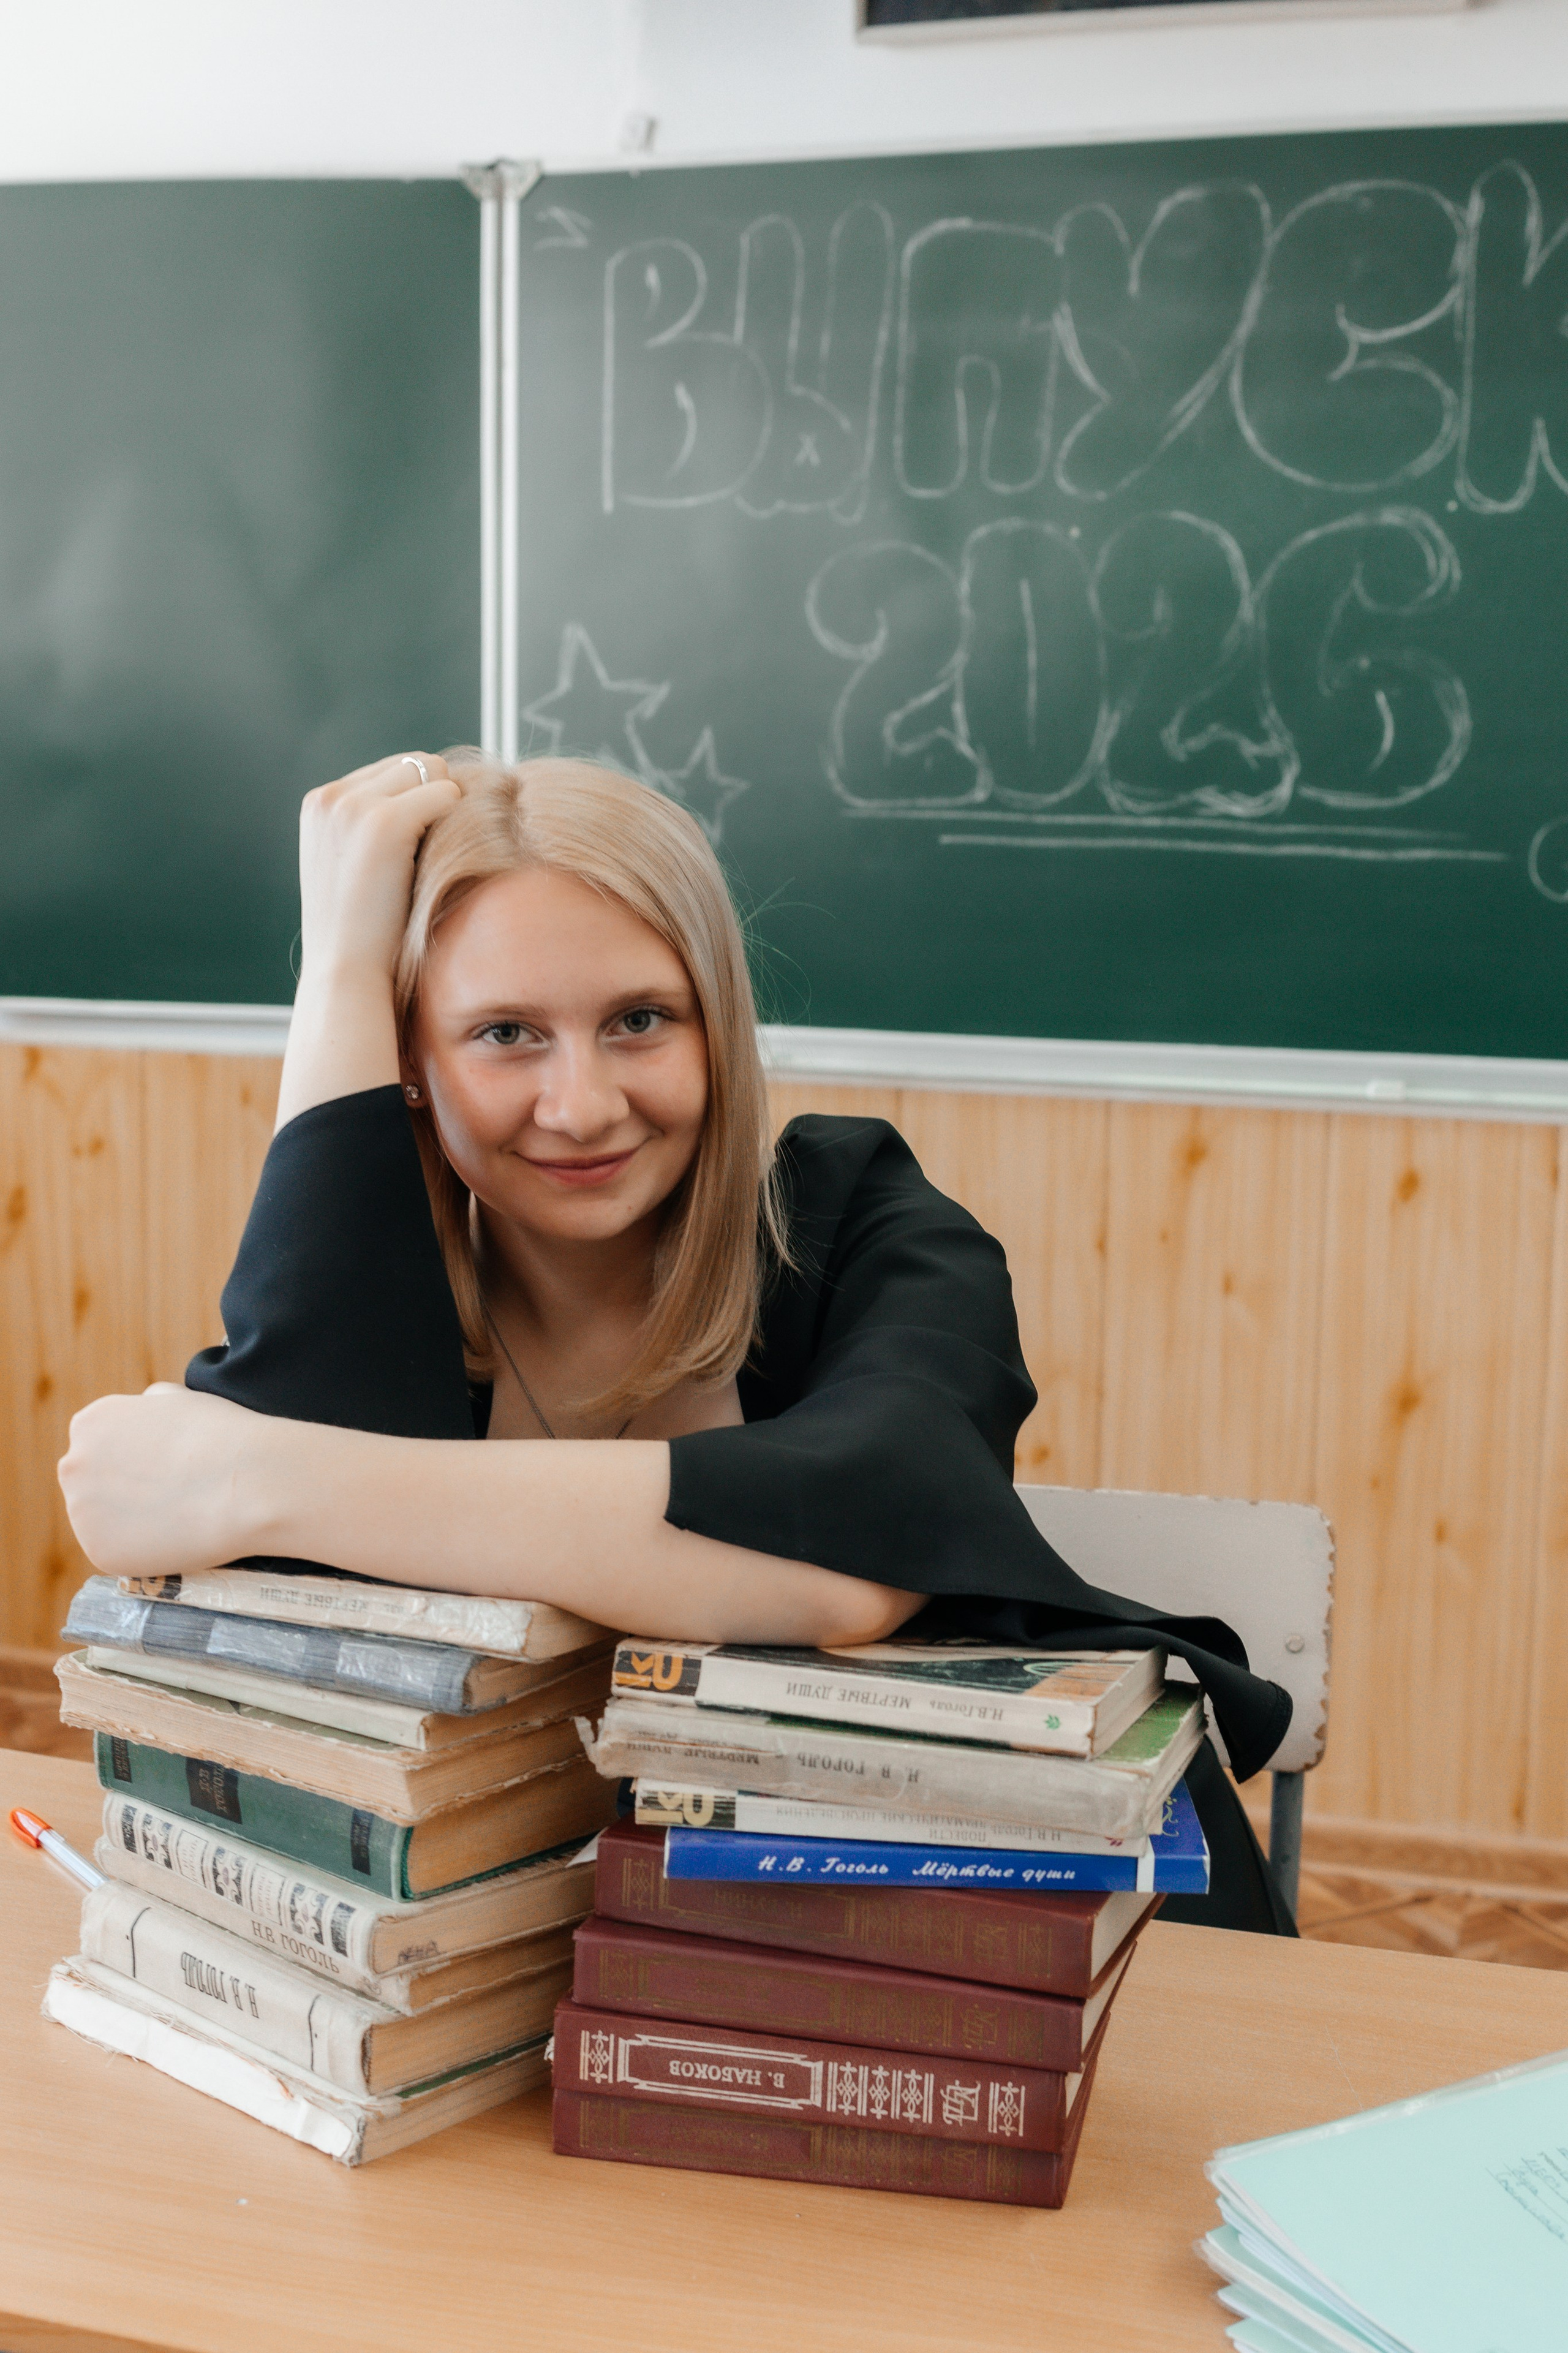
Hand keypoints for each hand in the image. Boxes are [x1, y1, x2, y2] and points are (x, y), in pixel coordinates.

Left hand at [58, 1384, 267, 1579]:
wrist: (247, 1485)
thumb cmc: (222, 1436)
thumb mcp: (178, 1398)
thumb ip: (148, 1408)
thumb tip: (145, 1414)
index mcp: (89, 1424)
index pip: (98, 1445)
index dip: (132, 1457)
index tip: (162, 1466)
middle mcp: (74, 1466)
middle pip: (93, 1484)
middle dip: (123, 1490)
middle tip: (169, 1495)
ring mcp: (83, 1513)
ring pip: (103, 1522)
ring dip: (131, 1522)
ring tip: (176, 1516)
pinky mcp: (100, 1552)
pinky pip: (118, 1554)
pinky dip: (142, 1551)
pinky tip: (174, 1538)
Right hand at [298, 751, 460, 983]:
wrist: (347, 971)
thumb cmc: (362, 931)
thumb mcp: (354, 864)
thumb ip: (373, 824)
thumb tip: (434, 790)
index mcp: (319, 803)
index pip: (392, 768)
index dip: (419, 801)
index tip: (419, 846)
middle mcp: (331, 796)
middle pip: (415, 763)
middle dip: (434, 800)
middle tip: (431, 854)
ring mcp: (354, 806)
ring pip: (433, 771)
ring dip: (446, 810)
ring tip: (429, 859)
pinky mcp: (383, 822)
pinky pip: (446, 795)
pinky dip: (455, 823)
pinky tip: (437, 862)